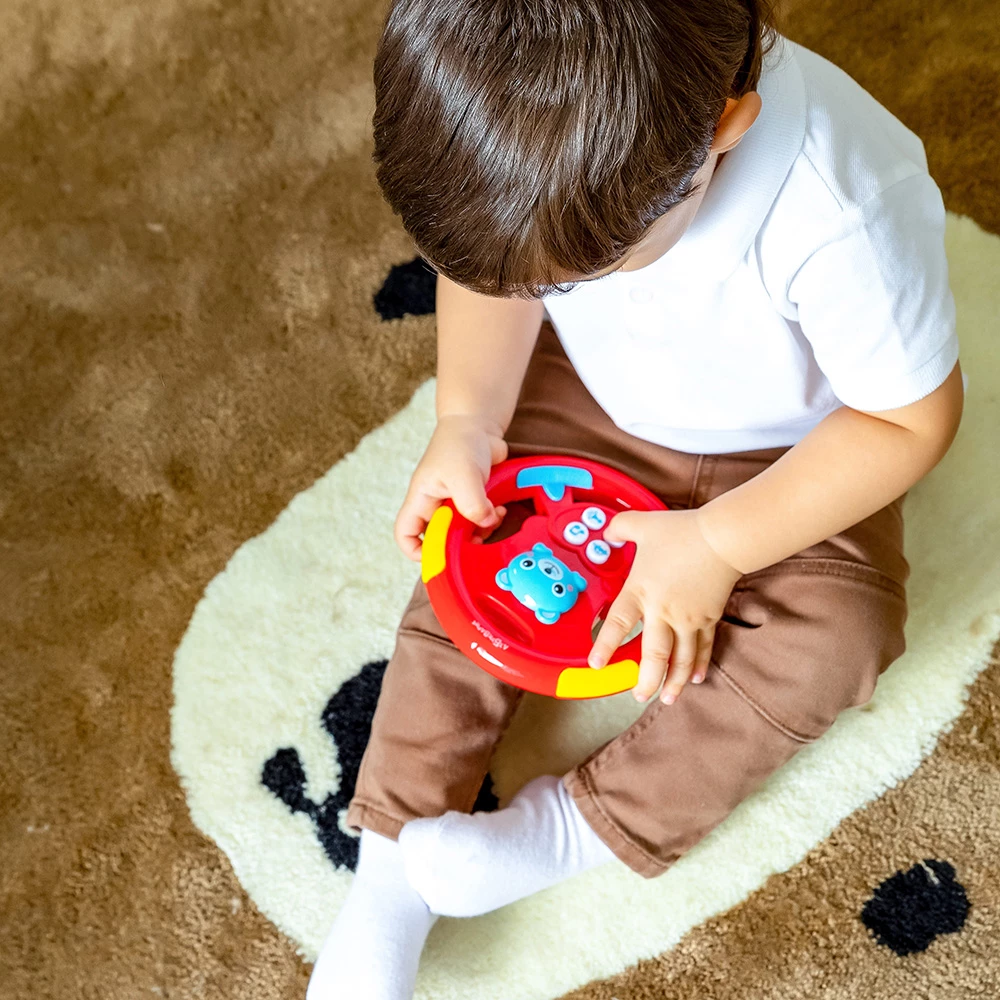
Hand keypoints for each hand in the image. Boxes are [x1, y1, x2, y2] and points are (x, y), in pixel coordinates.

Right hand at [394, 414, 508, 559]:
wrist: (478, 424)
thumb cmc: (460, 443)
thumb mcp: (463, 474)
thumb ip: (471, 503)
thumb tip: (486, 523)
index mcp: (421, 500)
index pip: (405, 534)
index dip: (417, 551)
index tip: (440, 555)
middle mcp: (435, 505)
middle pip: (439, 539)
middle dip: (458, 544)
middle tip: (477, 541)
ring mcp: (455, 504)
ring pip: (463, 533)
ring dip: (479, 533)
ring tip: (493, 519)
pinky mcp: (474, 500)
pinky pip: (480, 522)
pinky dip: (491, 521)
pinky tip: (500, 510)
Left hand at [588, 508, 741, 703]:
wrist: (722, 538)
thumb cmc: (681, 532)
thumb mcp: (641, 524)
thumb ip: (619, 529)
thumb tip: (608, 533)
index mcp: (641, 591)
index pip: (618, 624)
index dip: (605, 646)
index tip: (596, 665)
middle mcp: (663, 611)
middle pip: (652, 655)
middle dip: (645, 680)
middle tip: (638, 697)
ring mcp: (688, 619)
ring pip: (680, 659)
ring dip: (673, 681)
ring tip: (665, 698)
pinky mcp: (709, 619)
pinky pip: (703, 648)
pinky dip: (699, 665)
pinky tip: (697, 679)